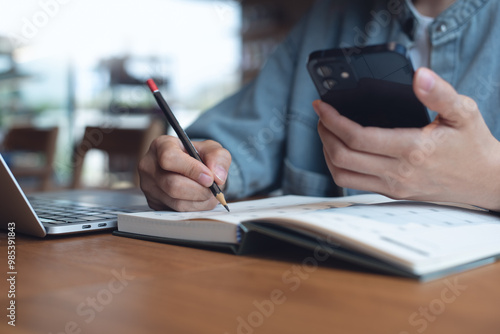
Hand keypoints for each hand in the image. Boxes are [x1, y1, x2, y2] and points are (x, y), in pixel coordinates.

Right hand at [138, 136, 230, 210]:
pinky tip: (200, 199)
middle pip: (173, 185)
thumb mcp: (211, 149)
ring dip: (199, 201)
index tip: (209, 177)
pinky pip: (177, 211)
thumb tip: (218, 177)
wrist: (191, 168)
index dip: (192, 170)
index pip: (170, 158)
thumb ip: (218, 157)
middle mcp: (149, 166)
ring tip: (210, 194)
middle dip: (199, 190)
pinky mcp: (154, 203)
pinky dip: (194, 208)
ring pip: (176, 202)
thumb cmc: (198, 155)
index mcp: (161, 145)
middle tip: (213, 189)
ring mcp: (149, 186)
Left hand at [313, 68, 499, 210]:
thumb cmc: (474, 145)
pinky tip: (340, 150)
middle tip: (322, 116)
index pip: (359, 138)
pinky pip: (353, 183)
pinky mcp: (392, 193)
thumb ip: (440, 93)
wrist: (485, 180)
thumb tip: (419, 75)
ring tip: (327, 132)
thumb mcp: (464, 113)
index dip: (333, 121)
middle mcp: (399, 172)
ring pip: (342, 174)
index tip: (321, 106)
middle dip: (324, 134)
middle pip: (343, 157)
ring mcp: (393, 186)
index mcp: (413, 149)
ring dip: (327, 152)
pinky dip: (338, 167)